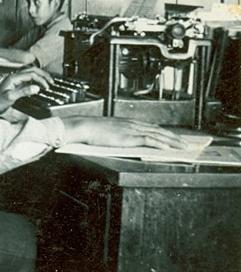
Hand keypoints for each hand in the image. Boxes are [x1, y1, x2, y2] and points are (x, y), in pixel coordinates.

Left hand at [0, 67, 51, 114]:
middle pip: (32, 70)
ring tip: (48, 81)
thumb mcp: (11, 97)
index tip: (47, 86)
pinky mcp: (15, 84)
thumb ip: (23, 92)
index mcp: (13, 78)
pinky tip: (39, 84)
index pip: (31, 74)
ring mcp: (15, 80)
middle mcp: (14, 77)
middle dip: (43, 74)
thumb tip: (36, 87)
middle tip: (51, 81)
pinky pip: (28, 78)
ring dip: (40, 75)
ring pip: (30, 73)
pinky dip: (35, 79)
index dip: (41, 79)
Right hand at [64, 117, 189, 149]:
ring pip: (159, 135)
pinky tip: (168, 148)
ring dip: (173, 141)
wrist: (84, 126)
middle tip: (187, 143)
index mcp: (129, 123)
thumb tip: (125, 141)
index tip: (175, 137)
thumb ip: (120, 135)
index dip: (166, 132)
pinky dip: (161, 144)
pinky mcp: (130, 137)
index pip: (153, 127)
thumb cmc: (92, 130)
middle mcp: (134, 124)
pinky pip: (150, 140)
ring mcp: (133, 130)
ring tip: (184, 147)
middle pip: (160, 130)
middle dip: (175, 137)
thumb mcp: (109, 131)